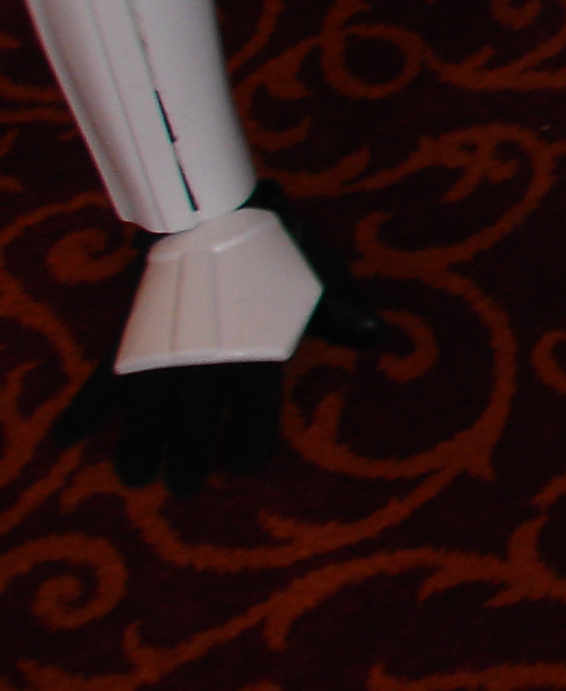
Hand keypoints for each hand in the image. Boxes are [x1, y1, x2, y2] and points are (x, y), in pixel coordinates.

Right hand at [52, 184, 383, 494]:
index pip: (258, 410)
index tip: (243, 466)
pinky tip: (63, 439)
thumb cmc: (270, 241)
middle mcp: (210, 354)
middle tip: (182, 487)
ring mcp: (166, 347)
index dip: (250, 441)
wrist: (211, 203)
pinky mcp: (131, 334)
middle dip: (189, 457)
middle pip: (196, 421)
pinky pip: (102, 378)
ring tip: (135, 475)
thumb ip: (338, 309)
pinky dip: (82, 409)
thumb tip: (376, 338)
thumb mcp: (314, 272)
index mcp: (258, 345)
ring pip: (148, 411)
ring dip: (139, 446)